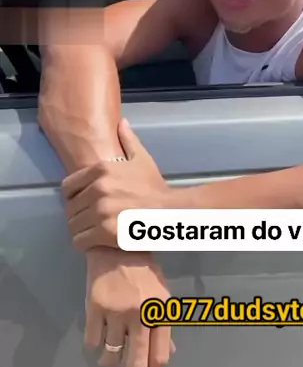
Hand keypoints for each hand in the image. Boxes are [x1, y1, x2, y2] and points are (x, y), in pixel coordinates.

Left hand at [62, 119, 175, 250]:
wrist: (170, 212)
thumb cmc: (155, 187)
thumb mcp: (142, 160)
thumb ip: (128, 140)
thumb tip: (121, 122)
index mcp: (101, 170)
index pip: (67, 187)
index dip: (73, 196)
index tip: (83, 203)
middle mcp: (97, 189)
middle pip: (70, 208)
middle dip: (78, 215)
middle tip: (91, 220)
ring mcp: (100, 211)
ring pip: (73, 226)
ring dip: (80, 230)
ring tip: (93, 231)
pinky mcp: (104, 233)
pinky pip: (79, 241)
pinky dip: (85, 244)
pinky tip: (96, 242)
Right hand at [85, 246, 174, 366]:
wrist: (116, 246)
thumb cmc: (142, 271)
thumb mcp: (161, 294)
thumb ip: (163, 323)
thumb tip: (169, 352)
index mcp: (161, 311)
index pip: (160, 356)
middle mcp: (141, 314)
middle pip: (137, 363)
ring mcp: (117, 312)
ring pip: (111, 355)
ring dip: (108, 363)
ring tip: (108, 357)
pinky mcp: (95, 308)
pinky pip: (92, 342)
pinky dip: (94, 346)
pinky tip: (97, 337)